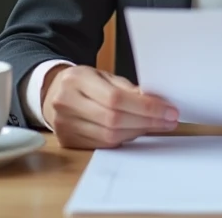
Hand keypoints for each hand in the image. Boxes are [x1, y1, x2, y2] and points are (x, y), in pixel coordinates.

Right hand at [42, 65, 178, 148]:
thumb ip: (127, 88)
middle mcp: (66, 102)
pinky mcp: (68, 141)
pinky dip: (123, 139)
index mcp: (77, 79)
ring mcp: (65, 124)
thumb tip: (157, 102)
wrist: (53, 92)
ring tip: (156, 125)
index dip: (146, 107)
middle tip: (168, 120)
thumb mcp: (103, 75)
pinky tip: (136, 131)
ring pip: (109, 136)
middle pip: (113, 119)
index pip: (116, 98)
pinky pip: (103, 145)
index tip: (168, 110)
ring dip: (138, 132)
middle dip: (147, 121)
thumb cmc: (83, 82)